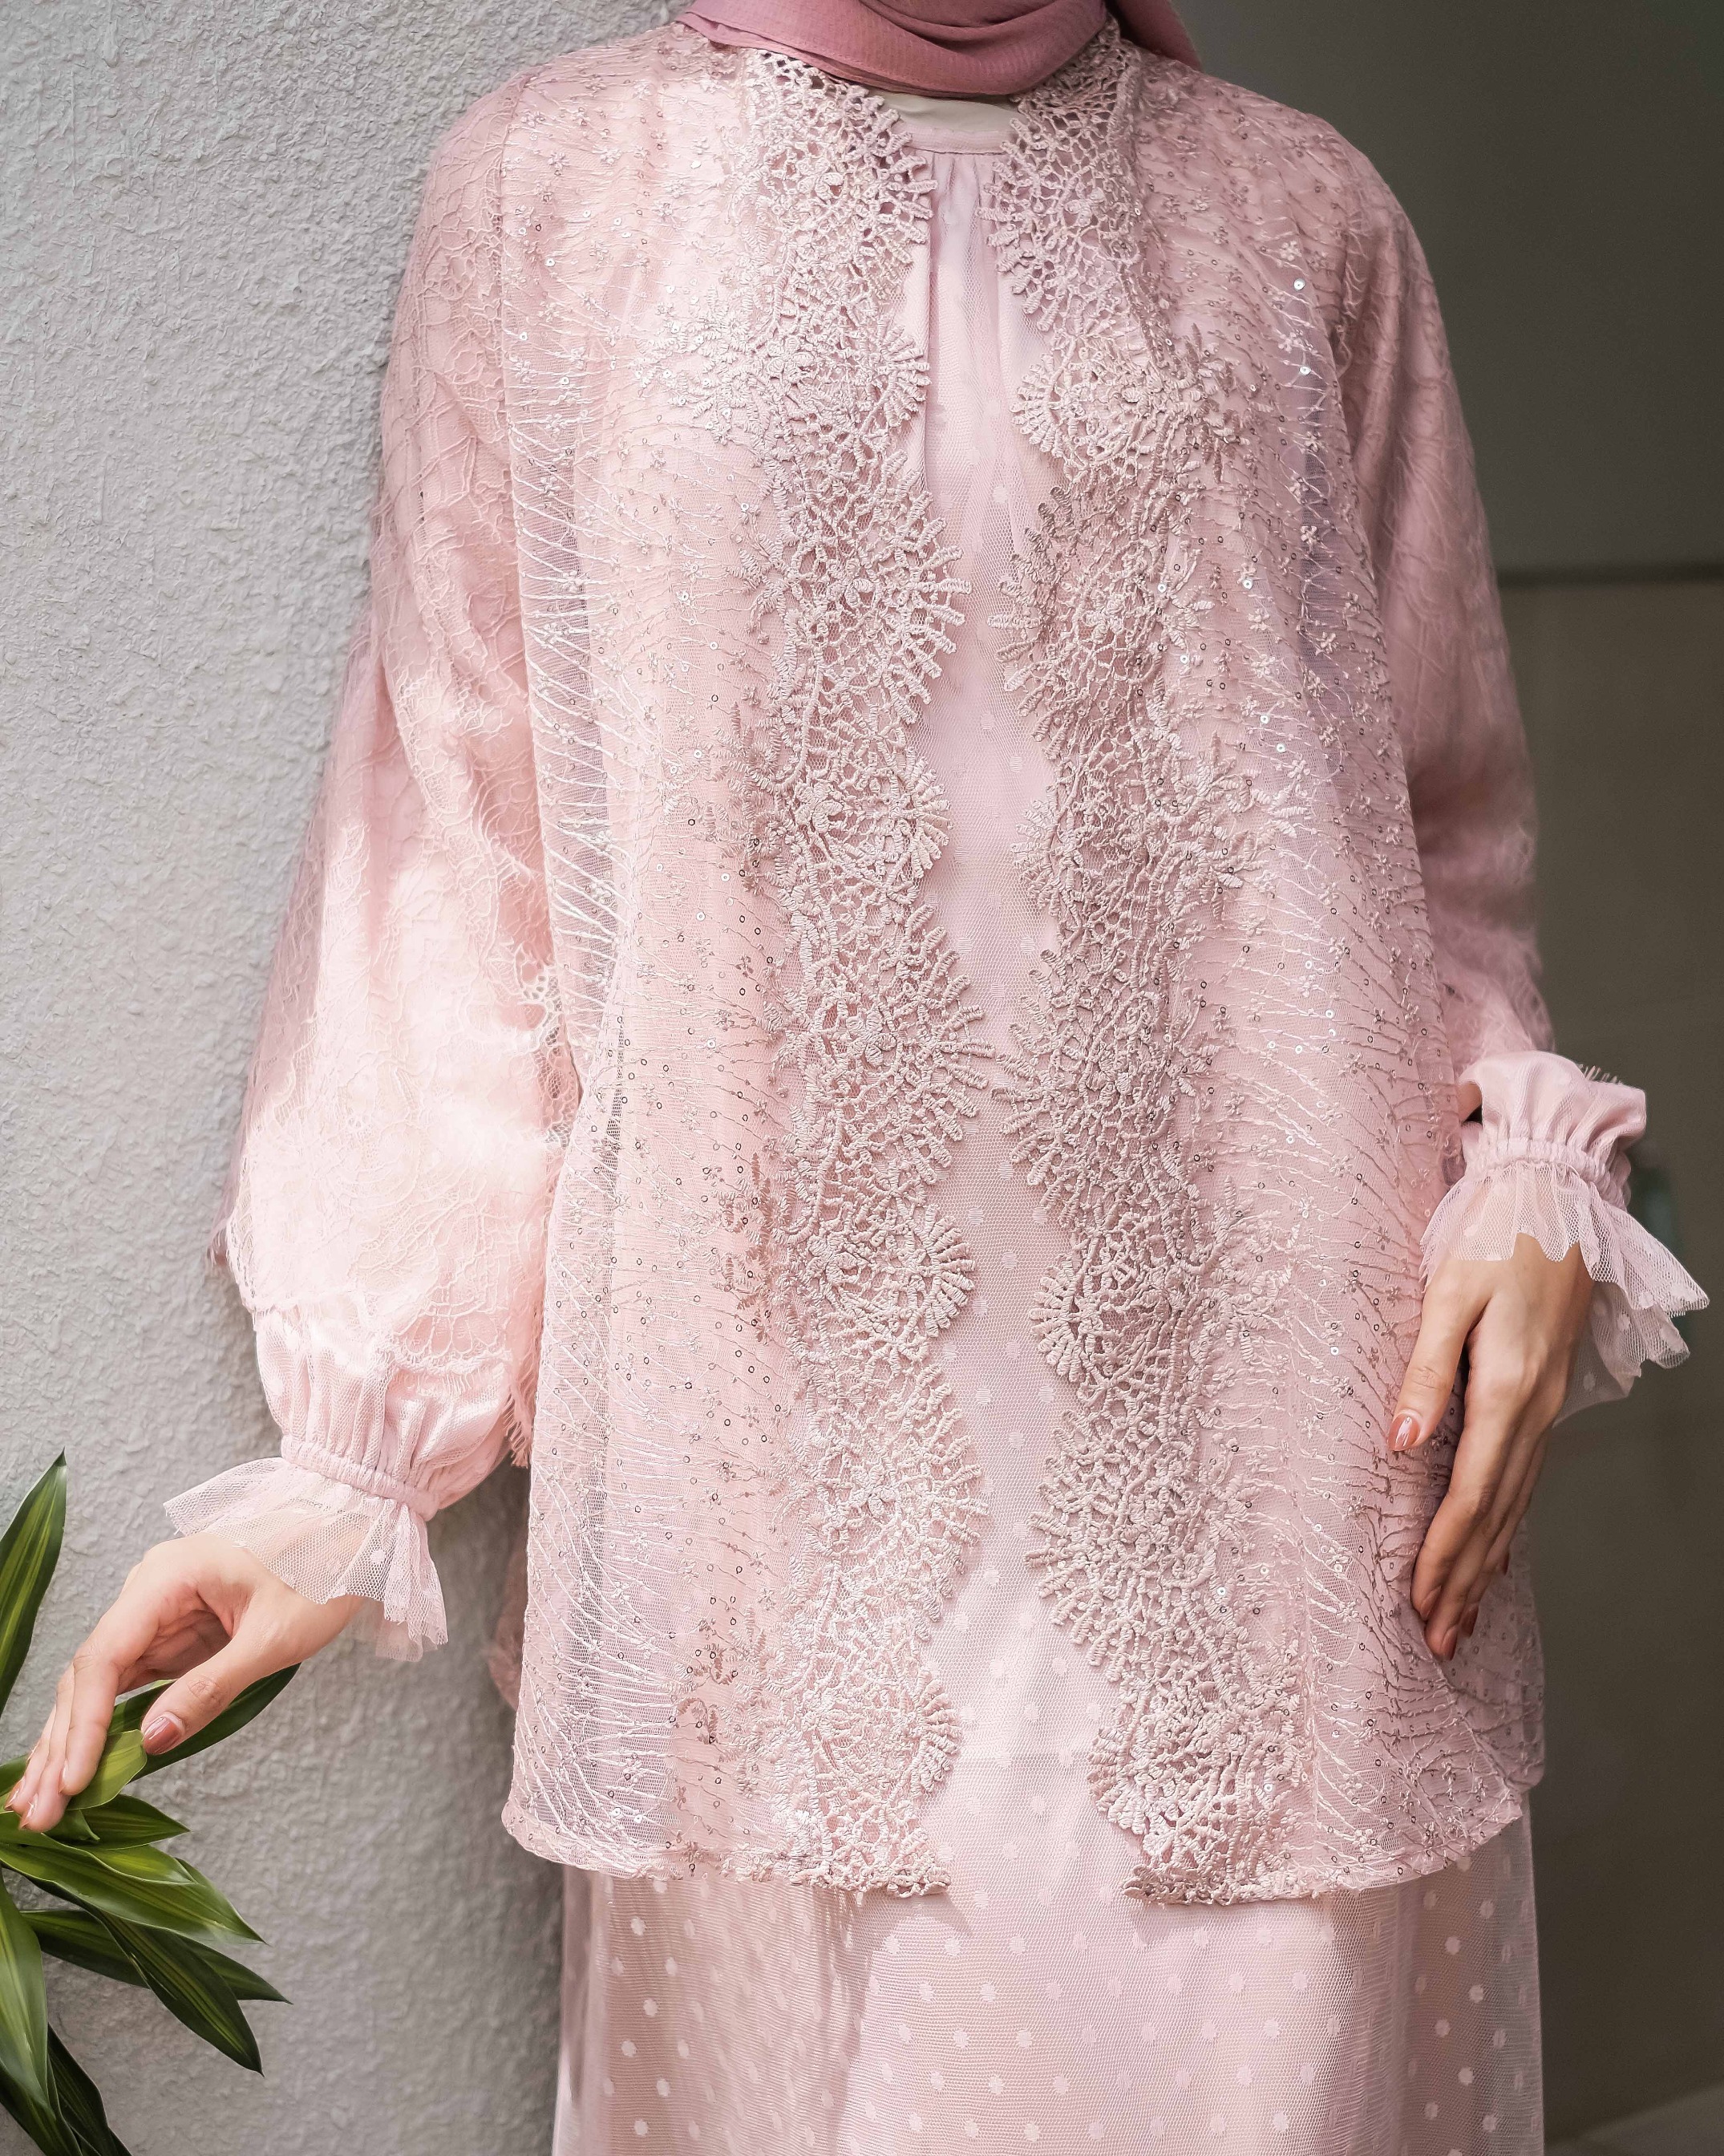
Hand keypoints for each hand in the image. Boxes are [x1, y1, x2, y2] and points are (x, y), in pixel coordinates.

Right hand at [4, 1535, 360, 1832]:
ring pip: (96, 1684)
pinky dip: (101, 1729)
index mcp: (168, 1576)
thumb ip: (211, 1687)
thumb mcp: (274, 1638)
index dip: (84, 1723)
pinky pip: (124, 1685)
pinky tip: (75, 1770)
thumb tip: (150, 1741)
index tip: (73, 1779)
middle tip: (35, 1812)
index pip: (105, 1655)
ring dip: (69, 1743)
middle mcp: (148, 1590)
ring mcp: (155, 1613)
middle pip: (87, 1672)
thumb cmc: (322, 1573)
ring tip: (39, 1807)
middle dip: (61, 1744)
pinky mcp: (170, 1636)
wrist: (351, 1538)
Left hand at [1389, 1235, 1593, 1660]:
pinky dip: (1507, 1526)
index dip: (1445, 1554)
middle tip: (1437, 1642)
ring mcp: (1543, 1408)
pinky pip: (1524, 1478)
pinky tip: (1495, 1556)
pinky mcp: (1541, 1398)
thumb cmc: (1492, 1238)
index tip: (1420, 1603)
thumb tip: (1400, 1444)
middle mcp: (1531, 1411)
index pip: (1470, 1494)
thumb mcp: (1447, 1292)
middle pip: (1494, 1515)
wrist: (1555, 1201)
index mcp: (1504, 1390)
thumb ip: (1422, 1370)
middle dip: (1464, 1582)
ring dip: (1486, 1566)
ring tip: (1461, 1622)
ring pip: (1514, 1505)